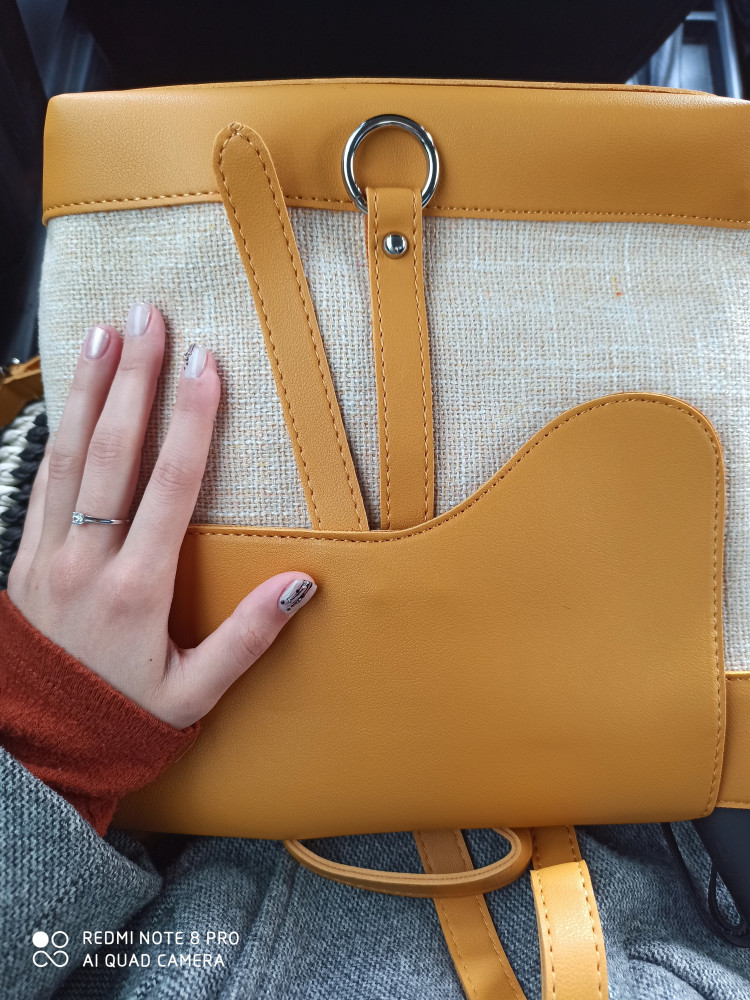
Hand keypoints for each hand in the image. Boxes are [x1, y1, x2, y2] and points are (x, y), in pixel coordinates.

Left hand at [6, 303, 315, 729]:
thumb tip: (303, 583)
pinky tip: (69, 400)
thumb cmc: (121, 719)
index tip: (206, 364)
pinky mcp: (23, 559)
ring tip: (104, 333)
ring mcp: (46, 555)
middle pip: (113, 452)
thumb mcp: (195, 693)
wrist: (35, 750)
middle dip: (135, 379)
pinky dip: (55, 435)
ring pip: (68, 457)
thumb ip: (249, 636)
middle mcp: (85, 560)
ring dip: (88, 390)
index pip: (170, 487)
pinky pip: (40, 483)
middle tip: (149, 317)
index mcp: (135, 590)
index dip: (191, 421)